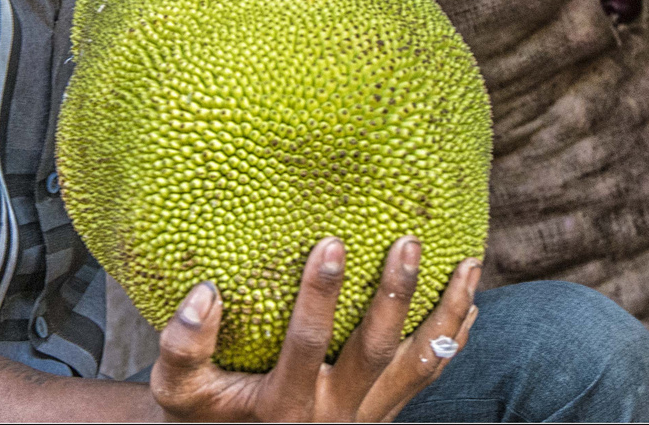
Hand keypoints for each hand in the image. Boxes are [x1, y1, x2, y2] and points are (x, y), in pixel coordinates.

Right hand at [148, 236, 481, 422]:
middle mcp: (332, 415)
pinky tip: (470, 306)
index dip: (321, 296)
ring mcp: (364, 417)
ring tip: (470, 265)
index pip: (307, 344)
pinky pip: (426, 378)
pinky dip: (452, 342)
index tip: (333, 242)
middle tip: (409, 241)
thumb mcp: (179, 389)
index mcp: (283, 405)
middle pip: (374, 353)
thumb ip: (183, 346)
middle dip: (395, 295)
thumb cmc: (202, 413)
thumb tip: (204, 294)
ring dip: (446, 316)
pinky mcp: (381, 414)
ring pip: (417, 367)